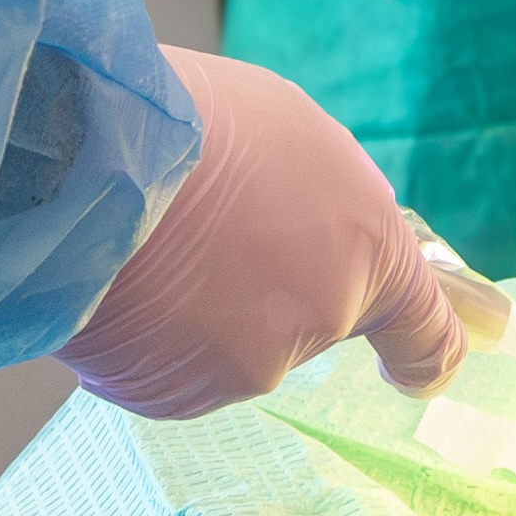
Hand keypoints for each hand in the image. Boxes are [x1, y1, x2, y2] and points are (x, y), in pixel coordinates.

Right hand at [60, 47, 467, 418]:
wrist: (92, 156)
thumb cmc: (199, 123)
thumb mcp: (298, 136)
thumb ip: (328, 206)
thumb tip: (317, 238)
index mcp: (369, 249)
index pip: (423, 331)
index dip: (423, 357)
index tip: (417, 375)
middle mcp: (323, 315)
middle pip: (302, 322)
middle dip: (263, 287)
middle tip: (207, 229)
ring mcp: (249, 361)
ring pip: (229, 345)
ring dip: (198, 308)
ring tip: (149, 239)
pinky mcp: (175, 392)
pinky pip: (169, 367)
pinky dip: (149, 334)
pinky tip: (120, 281)